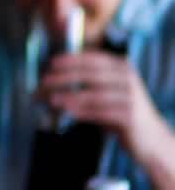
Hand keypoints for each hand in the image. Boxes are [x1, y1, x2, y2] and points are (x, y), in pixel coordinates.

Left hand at [41, 51, 174, 168]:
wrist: (151, 138)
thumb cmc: (122, 111)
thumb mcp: (109, 90)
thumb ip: (89, 81)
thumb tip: (54, 78)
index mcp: (122, 67)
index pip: (93, 59)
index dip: (71, 59)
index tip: (51, 63)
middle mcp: (128, 79)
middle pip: (90, 75)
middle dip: (64, 77)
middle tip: (44, 82)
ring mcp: (131, 97)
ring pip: (94, 95)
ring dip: (70, 96)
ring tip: (51, 100)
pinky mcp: (130, 116)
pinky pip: (101, 113)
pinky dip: (83, 112)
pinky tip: (69, 113)